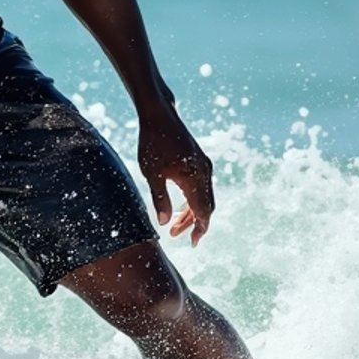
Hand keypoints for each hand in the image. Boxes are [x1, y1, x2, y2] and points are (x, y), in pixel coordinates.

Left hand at [137, 107, 215, 246]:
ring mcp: (203, 165)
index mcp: (195, 178)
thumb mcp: (152, 174)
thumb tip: (163, 223)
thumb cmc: (153, 143)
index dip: (200, 230)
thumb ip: (160, 199)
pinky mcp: (199, 160)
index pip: (203, 212)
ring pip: (203, 196)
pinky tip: (179, 205)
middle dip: (193, 223)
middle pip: (205, 206)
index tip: (193, 243)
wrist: (159, 115)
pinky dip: (192, 199)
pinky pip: (201, 186)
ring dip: (191, 211)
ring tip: (174, 224)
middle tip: (175, 235)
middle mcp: (205, 172)